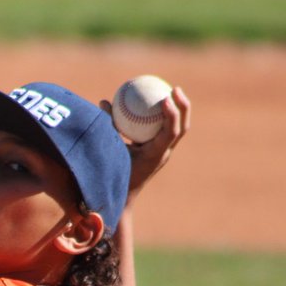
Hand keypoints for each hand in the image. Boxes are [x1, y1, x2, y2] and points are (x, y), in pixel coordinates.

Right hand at [101, 85, 191, 200]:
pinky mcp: (159, 152)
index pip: (169, 133)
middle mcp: (163, 154)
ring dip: (178, 111)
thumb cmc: (111, 172)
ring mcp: (163, 153)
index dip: (171, 115)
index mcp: (154, 155)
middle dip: (183, 108)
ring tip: (172, 90)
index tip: (164, 98)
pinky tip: (155, 103)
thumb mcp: (106, 148)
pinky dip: (162, 117)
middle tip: (175, 88)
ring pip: (177, 129)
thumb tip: (103, 102)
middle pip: (181, 128)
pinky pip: (165, 130)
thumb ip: (106, 126)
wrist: (121, 196)